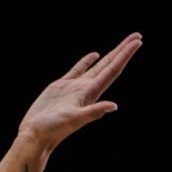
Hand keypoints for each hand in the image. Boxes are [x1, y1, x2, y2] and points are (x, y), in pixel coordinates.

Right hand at [18, 33, 141, 152]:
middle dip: (123, 51)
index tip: (137, 41)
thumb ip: (93, 112)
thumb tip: (113, 106)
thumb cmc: (52, 130)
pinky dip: (87, 61)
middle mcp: (86, 89)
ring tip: (123, 44)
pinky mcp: (61, 87)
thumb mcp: (74, 120)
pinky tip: (94, 55)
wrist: (34, 136)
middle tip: (137, 36)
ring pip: (97, 66)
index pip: (112, 70)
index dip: (125, 55)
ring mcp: (74, 87)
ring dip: (110, 55)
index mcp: (90, 93)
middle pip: (109, 65)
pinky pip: (78, 70)